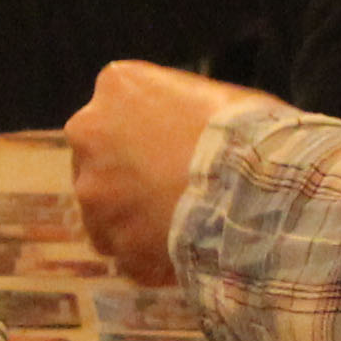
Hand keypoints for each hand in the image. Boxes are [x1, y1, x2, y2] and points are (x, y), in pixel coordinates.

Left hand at [64, 58, 285, 285]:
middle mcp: (90, 136)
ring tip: (180, 225)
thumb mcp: (211, 96)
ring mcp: (94, 195)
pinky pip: (127, 251)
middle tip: (171, 185)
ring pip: (107, 208)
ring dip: (133, 216)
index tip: (170, 145)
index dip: (145, 130)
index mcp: (118, 86)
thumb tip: (180, 125)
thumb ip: (177, 108)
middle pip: (102, 156)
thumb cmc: (244, 131)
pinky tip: (183, 251)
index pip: (118, 105)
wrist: (251, 192)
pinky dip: (148, 254)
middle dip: (128, 172)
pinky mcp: (113, 243)